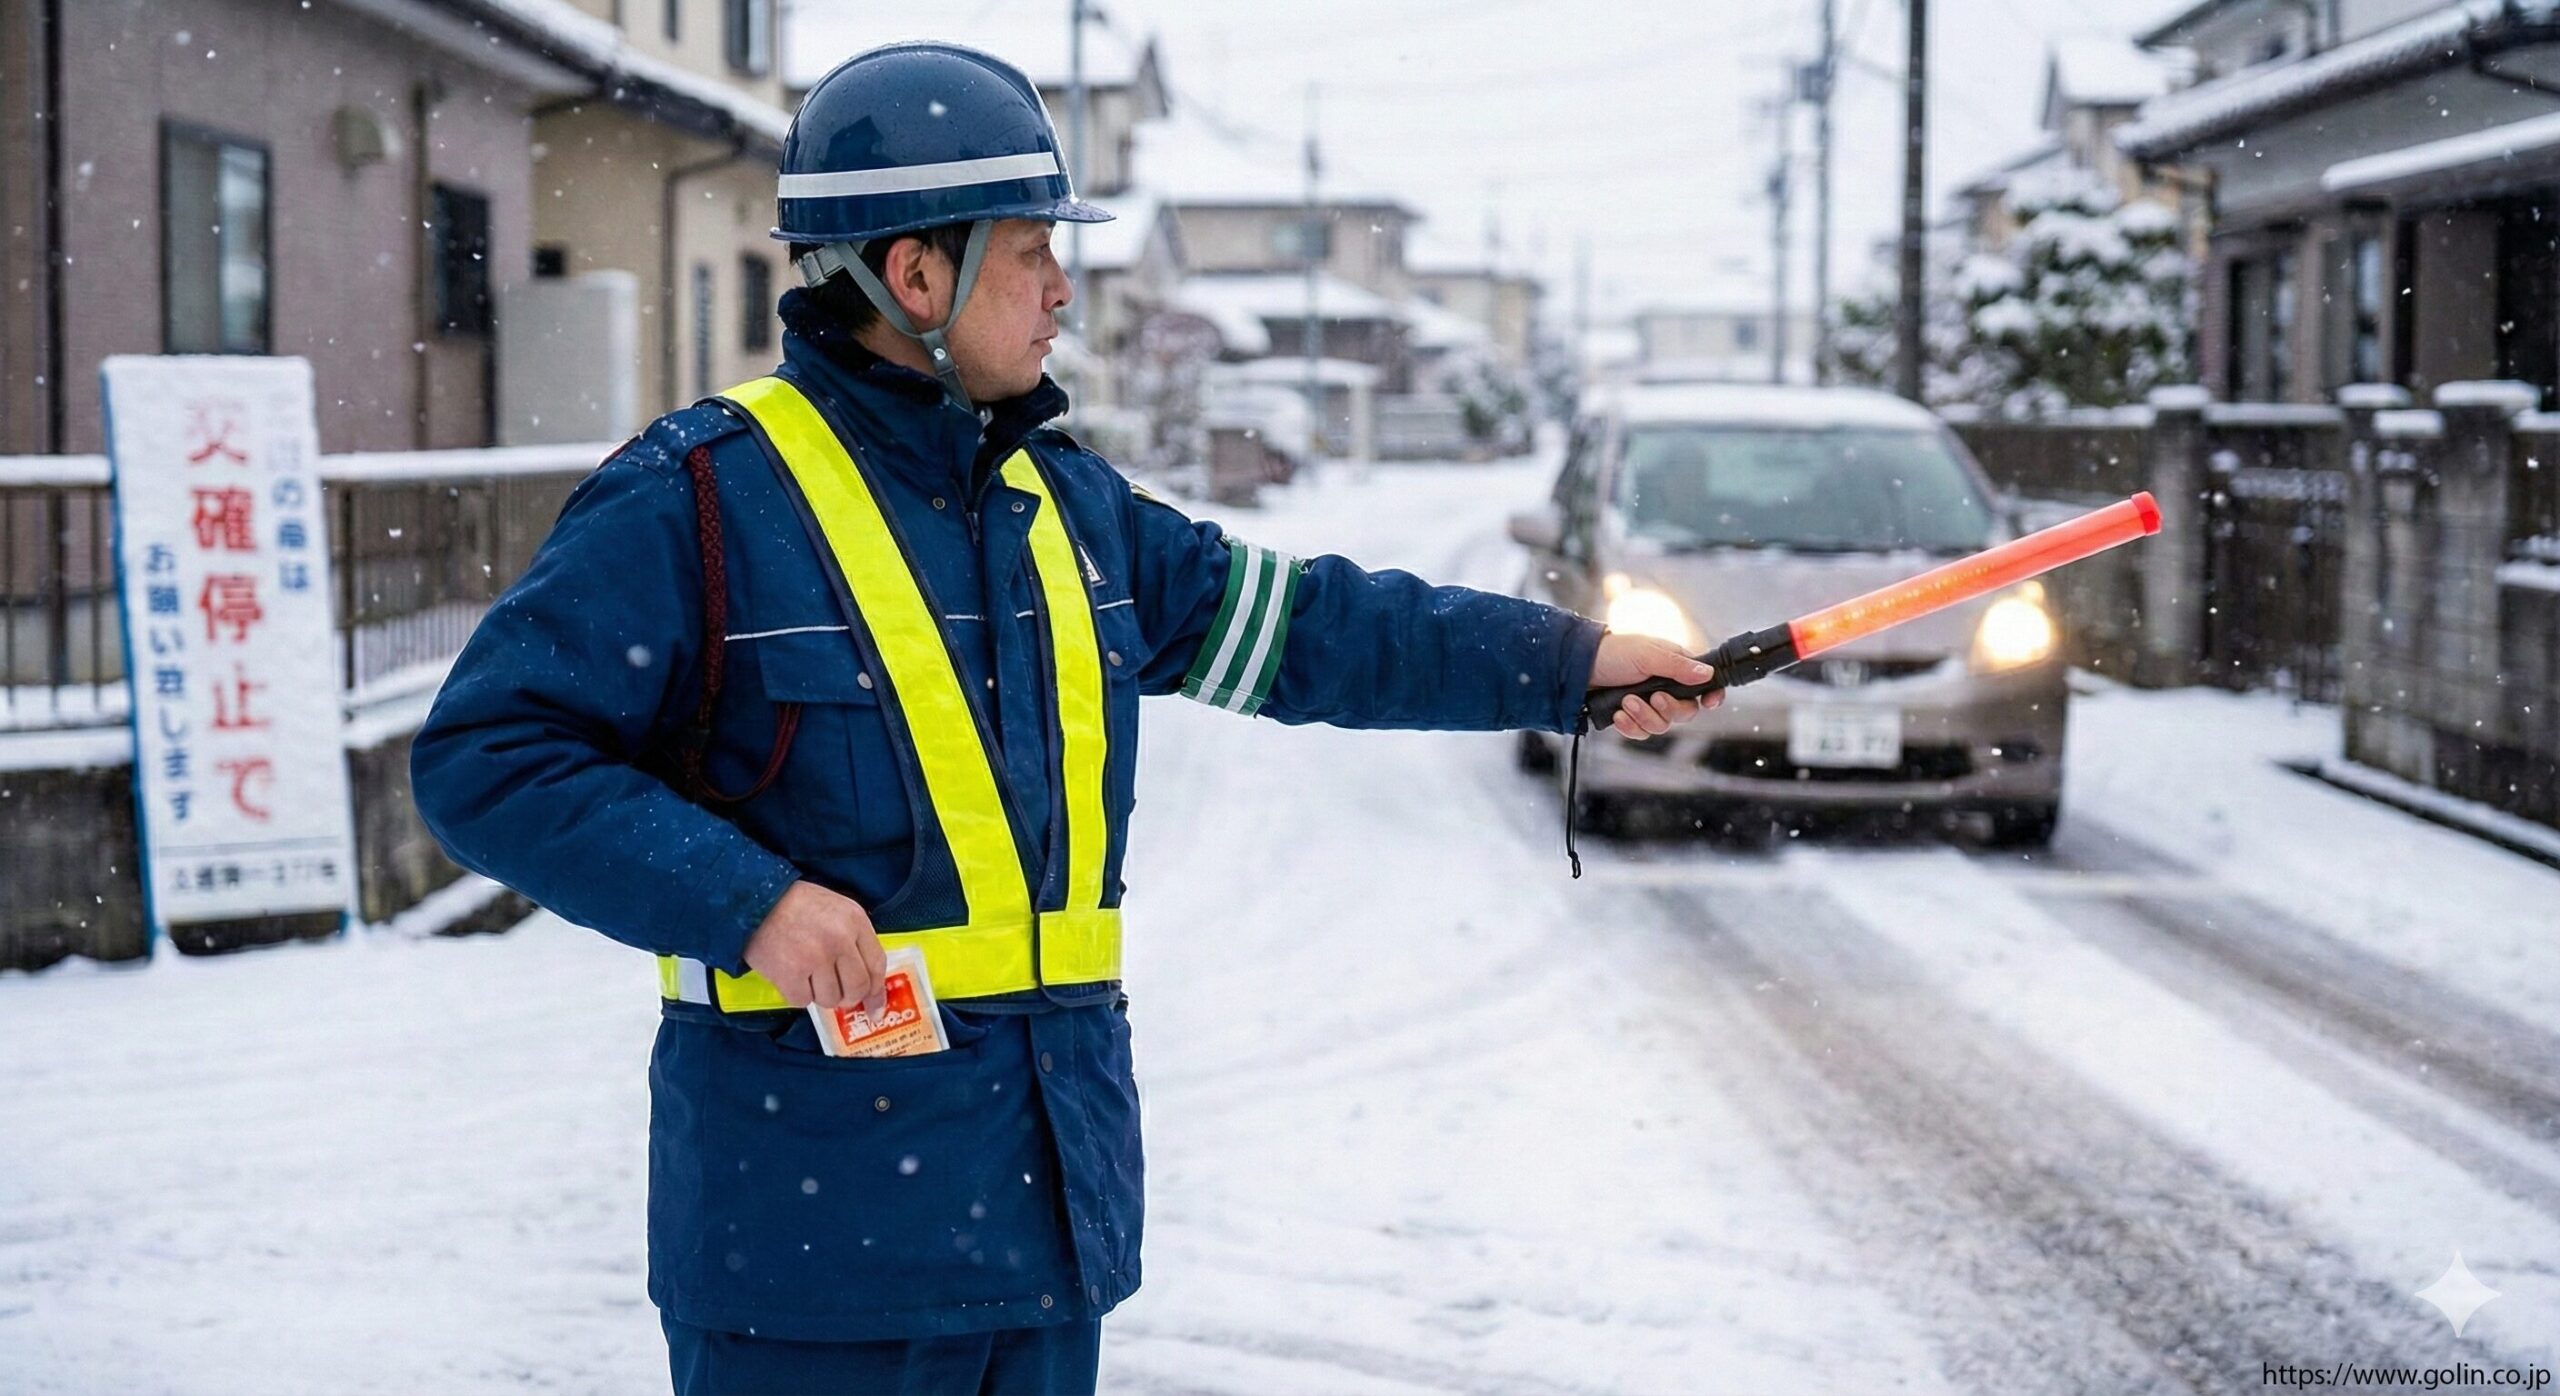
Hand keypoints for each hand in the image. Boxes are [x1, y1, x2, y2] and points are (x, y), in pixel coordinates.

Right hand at [742, 881, 888, 1014]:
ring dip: (819, 994)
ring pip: (830, 999)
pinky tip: (790, 975)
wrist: (756, 901)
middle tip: (835, 992)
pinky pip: (803, 1001)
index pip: (877, 965)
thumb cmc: (797, 906)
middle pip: (857, 988)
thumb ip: (855, 940)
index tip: (875, 1008)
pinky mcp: (790, 974)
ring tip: (806, 973)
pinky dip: (796, 994)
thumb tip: (868, 985)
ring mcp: (815, 958)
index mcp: (854, 921)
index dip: (877, 991)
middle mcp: (839, 940)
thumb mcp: (836, 910)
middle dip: (848, 997)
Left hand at [1588, 633, 1726, 738]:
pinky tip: (1618, 715)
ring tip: (1626, 702)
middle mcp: (1665, 686)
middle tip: (1653, 697)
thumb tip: (1707, 674)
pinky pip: (1641, 733)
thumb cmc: (1613, 653)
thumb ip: (1678, 666)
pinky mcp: (1631, 717)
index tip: (1710, 703)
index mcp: (1675, 667)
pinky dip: (1630, 726)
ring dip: (1644, 716)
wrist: (1578, 668)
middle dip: (1669, 709)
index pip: (1703, 684)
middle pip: (1685, 712)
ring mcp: (1648, 703)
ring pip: (1662, 726)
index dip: (1711, 695)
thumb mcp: (1648, 655)